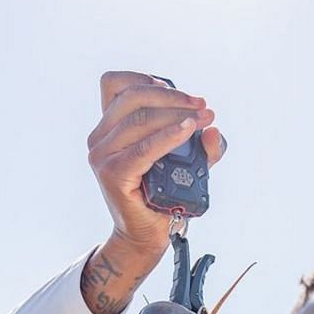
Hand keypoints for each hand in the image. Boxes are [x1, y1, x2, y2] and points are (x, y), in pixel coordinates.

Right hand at [80, 72, 227, 313]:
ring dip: (176, 115)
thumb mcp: (186, 165)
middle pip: (132, 98)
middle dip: (172, 97)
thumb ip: (202, 147)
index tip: (181, 93)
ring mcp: (101, 155)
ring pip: (138, 121)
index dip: (146, 79)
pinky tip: (188, 131)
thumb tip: (214, 129)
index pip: (116, 84)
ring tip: (204, 119)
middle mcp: (99, 137)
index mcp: (108, 127)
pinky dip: (167, 137)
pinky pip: (143, 149)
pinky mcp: (112, 174)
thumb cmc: (164, 196)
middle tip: (203, 106)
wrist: (148, 235)